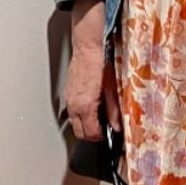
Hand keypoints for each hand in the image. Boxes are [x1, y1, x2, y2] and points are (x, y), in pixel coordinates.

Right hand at [65, 0, 120, 141]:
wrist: (87, 47)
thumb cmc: (100, 63)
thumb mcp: (112, 88)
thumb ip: (114, 110)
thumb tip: (118, 125)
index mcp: (85, 105)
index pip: (90, 133)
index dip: (100, 137)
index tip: (106, 135)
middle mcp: (74, 104)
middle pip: (79, 132)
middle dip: (90, 135)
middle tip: (102, 132)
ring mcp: (69, 99)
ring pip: (73, 122)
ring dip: (84, 125)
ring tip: (97, 120)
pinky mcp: (67, 92)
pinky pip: (71, 111)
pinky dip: (80, 115)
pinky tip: (90, 108)